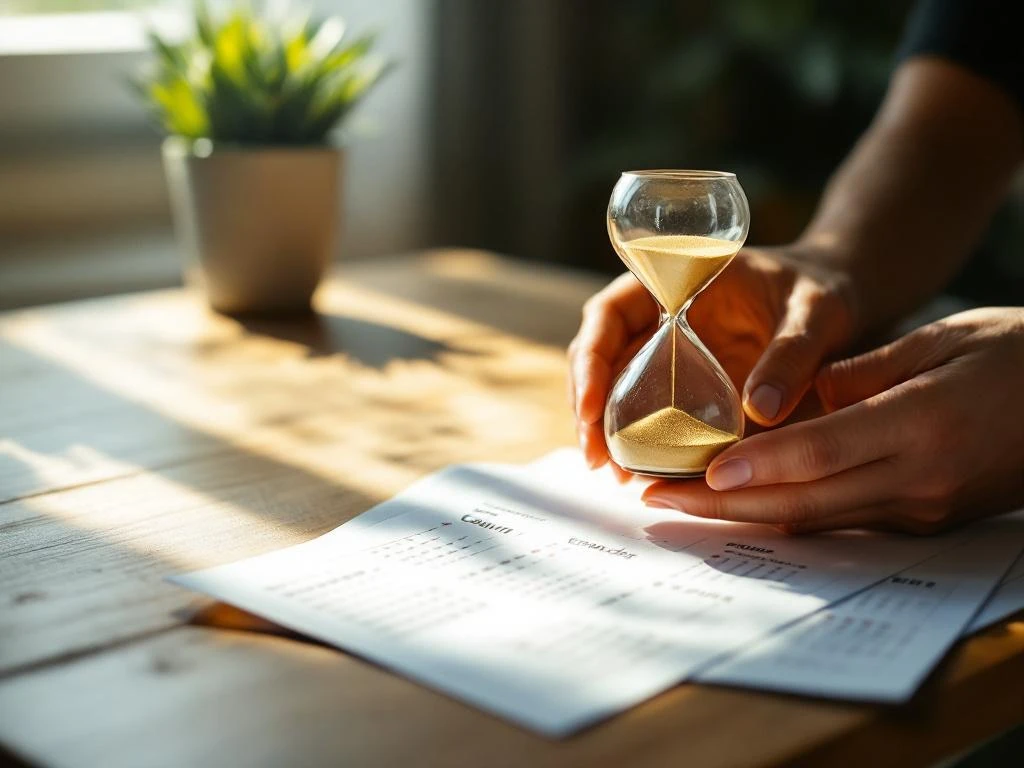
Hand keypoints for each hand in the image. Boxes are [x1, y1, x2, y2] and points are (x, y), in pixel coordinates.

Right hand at [567, 246, 856, 474]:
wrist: (840, 302)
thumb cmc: (822, 292)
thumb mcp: (815, 314)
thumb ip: (792, 354)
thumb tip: (762, 411)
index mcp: (673, 282)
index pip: (609, 314)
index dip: (591, 359)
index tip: (592, 406)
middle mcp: (659, 318)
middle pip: (601, 359)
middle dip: (590, 409)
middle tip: (596, 458)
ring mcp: (669, 354)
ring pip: (617, 390)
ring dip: (608, 432)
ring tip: (616, 476)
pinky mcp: (686, 387)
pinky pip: (652, 413)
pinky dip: (642, 442)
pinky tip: (641, 475)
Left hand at [643, 308, 1023, 533]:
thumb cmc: (1017, 356)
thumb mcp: (941, 340)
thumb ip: (862, 372)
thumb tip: (790, 401)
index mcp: (922, 422)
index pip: (821, 450)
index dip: (755, 465)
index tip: (697, 474)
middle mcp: (917, 479)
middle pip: (803, 501)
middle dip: (722, 506)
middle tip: (655, 499)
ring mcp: (921, 509)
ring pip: (816, 520)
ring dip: (743, 516)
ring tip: (680, 505)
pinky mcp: (923, 521)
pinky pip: (843, 521)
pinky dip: (787, 513)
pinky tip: (742, 505)